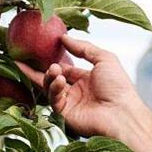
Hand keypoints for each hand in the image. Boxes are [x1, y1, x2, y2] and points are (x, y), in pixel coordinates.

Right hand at [19, 35, 148, 140]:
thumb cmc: (118, 87)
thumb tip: (64, 37)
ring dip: (49, 76)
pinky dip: (54, 88)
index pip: (65, 69)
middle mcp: (78, 92)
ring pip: (50, 88)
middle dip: (42, 69)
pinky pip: (53, 100)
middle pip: (53, 79)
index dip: (54, 61)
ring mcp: (71, 104)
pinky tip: (59, 80)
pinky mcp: (65, 114)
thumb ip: (84, 47)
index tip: (39, 50)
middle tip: (30, 59)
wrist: (122, 113)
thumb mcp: (104, 59)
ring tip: (54, 69)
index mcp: (87, 80)